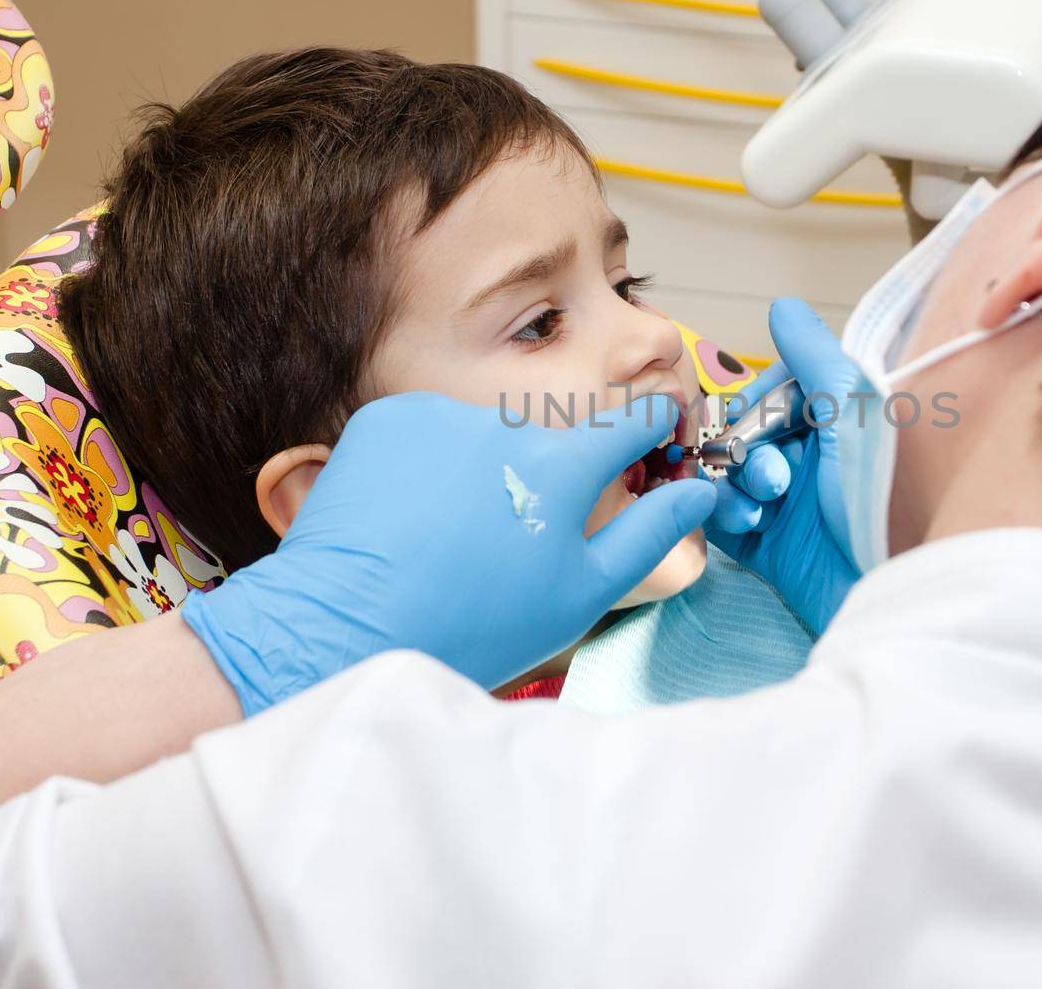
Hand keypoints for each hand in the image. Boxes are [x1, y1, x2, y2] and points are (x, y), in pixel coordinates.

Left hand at [182, 392, 714, 714]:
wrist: (341, 627)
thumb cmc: (473, 624)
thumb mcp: (580, 593)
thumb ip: (651, 532)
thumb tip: (699, 491)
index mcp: (565, 463)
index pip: (633, 417)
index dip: (651, 426)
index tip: (652, 438)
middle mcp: (506, 421)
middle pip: (553, 439)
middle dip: (547, 481)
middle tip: (514, 545)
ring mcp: (441, 413)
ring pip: (488, 436)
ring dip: (486, 472)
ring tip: (454, 537)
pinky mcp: (386, 417)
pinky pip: (430, 430)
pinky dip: (430, 464)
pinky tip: (413, 516)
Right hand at [706, 299, 860, 635]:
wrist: (902, 585)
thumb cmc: (891, 495)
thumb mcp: (855, 409)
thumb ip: (814, 355)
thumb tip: (784, 307)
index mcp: (842, 424)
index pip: (781, 391)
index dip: (762, 397)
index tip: (756, 408)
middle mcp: (816, 460)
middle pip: (749, 432)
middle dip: (748, 444)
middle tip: (774, 470)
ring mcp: (793, 505)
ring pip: (732, 474)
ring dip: (738, 480)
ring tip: (768, 499)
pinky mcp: (773, 549)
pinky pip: (725, 519)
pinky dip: (727, 514)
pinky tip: (752, 522)